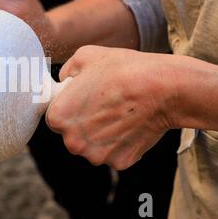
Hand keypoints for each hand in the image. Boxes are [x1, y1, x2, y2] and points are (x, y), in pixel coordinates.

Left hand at [46, 46, 176, 169]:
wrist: (163, 88)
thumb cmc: (122, 69)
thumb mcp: (84, 56)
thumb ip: (66, 71)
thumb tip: (64, 80)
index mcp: (59, 117)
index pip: (54, 118)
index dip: (68, 108)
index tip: (81, 101)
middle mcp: (73, 142)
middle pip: (72, 136)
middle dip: (83, 124)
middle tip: (103, 106)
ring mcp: (96, 155)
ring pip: (92, 147)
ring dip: (101, 135)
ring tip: (118, 113)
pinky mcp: (119, 163)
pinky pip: (114, 153)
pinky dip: (120, 143)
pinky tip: (130, 125)